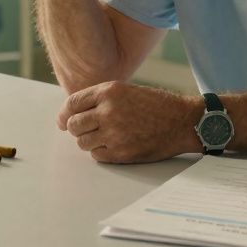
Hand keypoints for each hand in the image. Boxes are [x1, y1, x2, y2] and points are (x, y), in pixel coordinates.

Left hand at [56, 81, 201, 162]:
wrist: (182, 121)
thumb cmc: (155, 104)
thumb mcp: (126, 90)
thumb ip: (100, 99)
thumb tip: (72, 113)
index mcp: (109, 91)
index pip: (72, 104)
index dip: (65, 114)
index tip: (64, 120)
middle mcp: (108, 111)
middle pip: (73, 125)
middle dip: (76, 128)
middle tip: (85, 130)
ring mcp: (114, 134)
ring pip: (82, 142)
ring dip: (88, 141)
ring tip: (103, 137)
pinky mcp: (122, 153)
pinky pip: (97, 155)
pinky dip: (100, 152)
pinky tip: (113, 145)